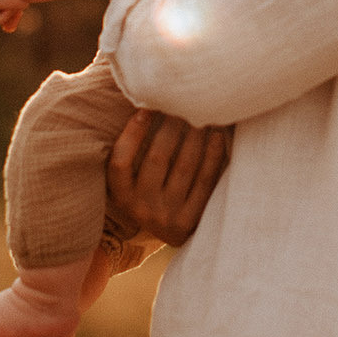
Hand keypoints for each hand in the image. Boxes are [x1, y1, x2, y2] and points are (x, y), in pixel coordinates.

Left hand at [0, 0, 26, 32]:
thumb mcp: (17, 3)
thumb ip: (10, 15)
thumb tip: (7, 30)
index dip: (0, 16)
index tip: (16, 11)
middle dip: (1, 19)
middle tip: (19, 12)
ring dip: (5, 17)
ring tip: (14, 4)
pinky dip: (7, 15)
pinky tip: (11, 2)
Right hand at [107, 110, 230, 247]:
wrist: (173, 234)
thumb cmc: (153, 193)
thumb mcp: (135, 182)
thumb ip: (135, 153)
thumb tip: (147, 103)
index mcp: (121, 197)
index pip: (120, 163)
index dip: (132, 134)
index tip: (145, 108)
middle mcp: (141, 209)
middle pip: (157, 159)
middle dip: (171, 126)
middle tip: (183, 101)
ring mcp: (167, 217)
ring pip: (184, 166)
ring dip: (195, 135)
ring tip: (202, 113)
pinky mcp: (191, 220)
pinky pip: (205, 180)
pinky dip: (212, 154)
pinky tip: (217, 135)